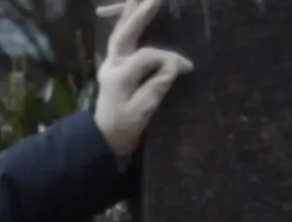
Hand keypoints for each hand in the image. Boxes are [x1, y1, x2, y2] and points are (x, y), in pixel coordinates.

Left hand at [94, 0, 194, 161]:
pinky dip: (124, 22)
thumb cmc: (123, 129)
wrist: (104, 139)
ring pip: (120, 32)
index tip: (187, 67)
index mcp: (118, 77)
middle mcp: (112, 65)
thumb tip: (174, 67)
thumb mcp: (141, 112)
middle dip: (140, 15)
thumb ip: (156, 88)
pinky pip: (119, 38)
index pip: (147, 57)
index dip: (169, 59)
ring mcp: (110, 63)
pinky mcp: (113, 65)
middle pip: (126, 34)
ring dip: (129, 12)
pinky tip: (127, 10)